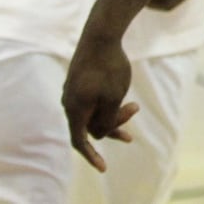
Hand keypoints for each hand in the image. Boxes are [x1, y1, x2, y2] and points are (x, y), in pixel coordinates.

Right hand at [61, 34, 137, 172]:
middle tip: (134, 111)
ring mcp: (72, 91)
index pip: (80, 141)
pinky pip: (91, 100)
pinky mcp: (79, 81)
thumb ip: (105, 121)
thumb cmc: (109, 68)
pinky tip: (121, 96)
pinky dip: (107, 103)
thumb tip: (98, 134)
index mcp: (74, 110)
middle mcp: (69, 102)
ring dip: (113, 113)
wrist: (101, 35)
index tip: (103, 168)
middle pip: (89, 125)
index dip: (91, 156)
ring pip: (92, 112)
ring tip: (134, 106)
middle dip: (113, 124)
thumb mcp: (113, 99)